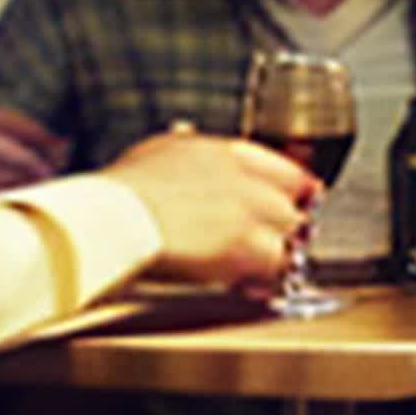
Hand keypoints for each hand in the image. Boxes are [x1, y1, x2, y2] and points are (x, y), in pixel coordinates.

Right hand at [107, 128, 317, 290]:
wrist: (113, 217)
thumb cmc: (122, 191)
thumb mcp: (155, 151)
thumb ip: (181, 145)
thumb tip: (185, 131)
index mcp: (223, 151)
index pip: (282, 166)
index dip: (296, 186)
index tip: (303, 197)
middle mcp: (242, 177)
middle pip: (291, 201)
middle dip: (288, 222)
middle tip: (285, 238)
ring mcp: (246, 211)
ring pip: (291, 232)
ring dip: (281, 250)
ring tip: (264, 266)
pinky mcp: (243, 246)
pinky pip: (276, 264)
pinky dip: (268, 275)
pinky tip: (253, 283)